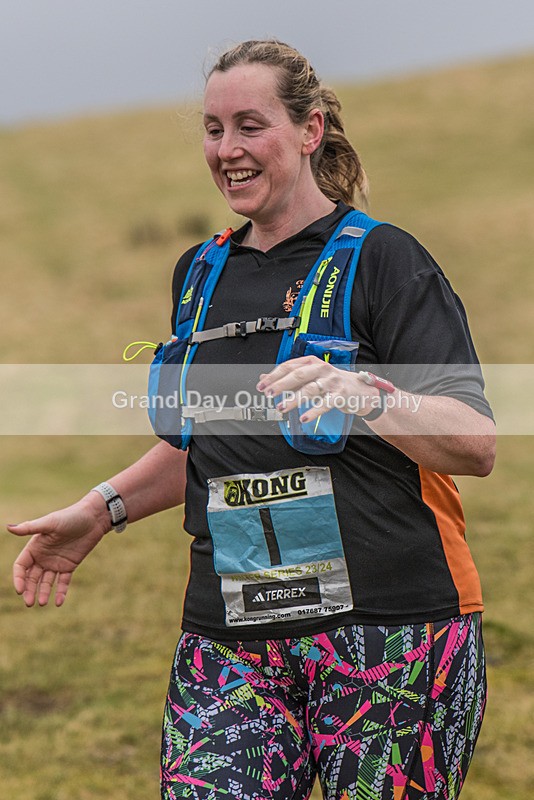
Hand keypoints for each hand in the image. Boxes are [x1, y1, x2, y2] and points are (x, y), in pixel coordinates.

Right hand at [7, 493, 110, 607]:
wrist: (94, 518)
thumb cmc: (70, 517)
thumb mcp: (50, 522)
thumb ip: (30, 527)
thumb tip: (9, 528)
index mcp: (35, 547)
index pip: (21, 566)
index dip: (19, 578)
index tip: (20, 590)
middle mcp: (43, 557)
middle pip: (32, 578)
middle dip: (29, 590)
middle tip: (30, 603)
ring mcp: (56, 562)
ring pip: (46, 582)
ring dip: (43, 593)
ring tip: (43, 603)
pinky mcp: (70, 566)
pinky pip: (63, 582)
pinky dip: (61, 592)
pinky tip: (59, 602)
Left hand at [257, 356, 377, 421]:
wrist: (361, 391)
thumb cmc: (333, 384)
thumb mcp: (310, 378)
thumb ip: (289, 379)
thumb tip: (265, 378)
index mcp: (312, 362)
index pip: (289, 366)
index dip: (274, 376)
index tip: (262, 386)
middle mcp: (322, 369)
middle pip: (297, 375)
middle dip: (280, 385)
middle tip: (268, 394)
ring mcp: (332, 381)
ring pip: (309, 389)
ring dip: (293, 399)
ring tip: (281, 407)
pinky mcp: (340, 394)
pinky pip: (325, 403)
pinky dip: (313, 411)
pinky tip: (303, 418)